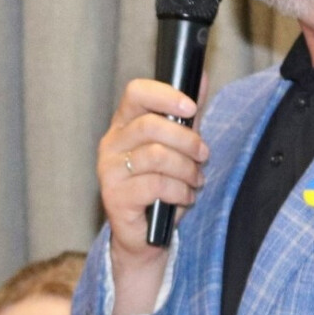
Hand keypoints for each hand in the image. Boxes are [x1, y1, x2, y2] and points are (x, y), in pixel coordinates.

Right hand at [97, 78, 208, 309]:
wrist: (144, 236)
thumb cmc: (160, 188)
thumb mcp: (177, 147)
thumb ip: (187, 115)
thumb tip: (203, 78)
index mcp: (123, 125)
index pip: (136, 93)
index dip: (165, 96)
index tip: (191, 108)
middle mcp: (111, 144)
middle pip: (151, 126)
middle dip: (187, 140)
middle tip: (204, 155)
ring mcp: (110, 171)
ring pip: (157, 156)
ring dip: (186, 169)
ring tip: (196, 180)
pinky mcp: (115, 197)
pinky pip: (155, 185)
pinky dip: (180, 191)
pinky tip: (186, 197)